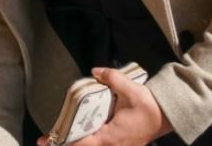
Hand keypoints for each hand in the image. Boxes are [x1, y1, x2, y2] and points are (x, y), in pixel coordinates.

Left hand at [38, 68, 172, 145]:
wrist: (166, 116)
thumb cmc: (149, 106)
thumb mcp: (131, 89)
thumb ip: (112, 78)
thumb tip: (96, 72)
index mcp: (112, 136)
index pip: (84, 144)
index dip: (65, 143)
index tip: (47, 141)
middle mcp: (113, 145)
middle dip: (65, 144)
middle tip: (45, 140)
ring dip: (75, 143)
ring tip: (56, 138)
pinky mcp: (119, 144)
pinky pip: (98, 145)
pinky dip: (85, 141)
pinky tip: (74, 135)